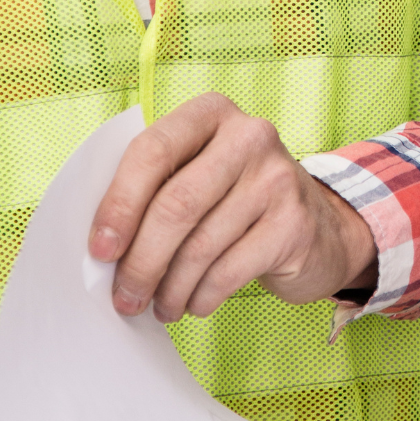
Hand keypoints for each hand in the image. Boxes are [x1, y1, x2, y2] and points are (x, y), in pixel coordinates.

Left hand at [88, 93, 377, 322]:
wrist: (319, 226)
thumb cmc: (236, 200)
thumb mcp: (199, 174)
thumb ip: (156, 190)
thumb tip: (103, 247)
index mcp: (211, 113)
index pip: (152, 151)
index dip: (119, 204)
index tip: (100, 250)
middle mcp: (249, 137)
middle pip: (176, 204)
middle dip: (141, 260)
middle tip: (125, 297)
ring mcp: (277, 178)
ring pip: (200, 245)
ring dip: (168, 288)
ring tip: (159, 306)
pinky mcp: (294, 224)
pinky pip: (229, 271)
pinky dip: (201, 297)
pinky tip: (193, 304)